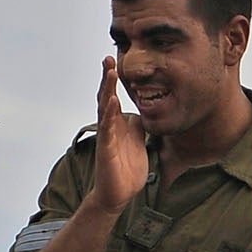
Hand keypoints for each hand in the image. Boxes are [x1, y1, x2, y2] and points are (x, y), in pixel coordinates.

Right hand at [89, 58, 149, 213]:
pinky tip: (112, 101)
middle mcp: (109, 127)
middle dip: (107, 78)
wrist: (120, 193)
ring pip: (105, 108)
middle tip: (108, 58)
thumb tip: (147, 108)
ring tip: (109, 72)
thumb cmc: (127, 168)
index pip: (113, 96)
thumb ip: (140, 123)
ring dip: (106, 90)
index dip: (114, 80)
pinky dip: (110, 114)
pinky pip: (108, 129)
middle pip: (105, 97)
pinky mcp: (106, 149)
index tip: (115, 61)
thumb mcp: (138, 139)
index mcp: (117, 123)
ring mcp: (106, 137)